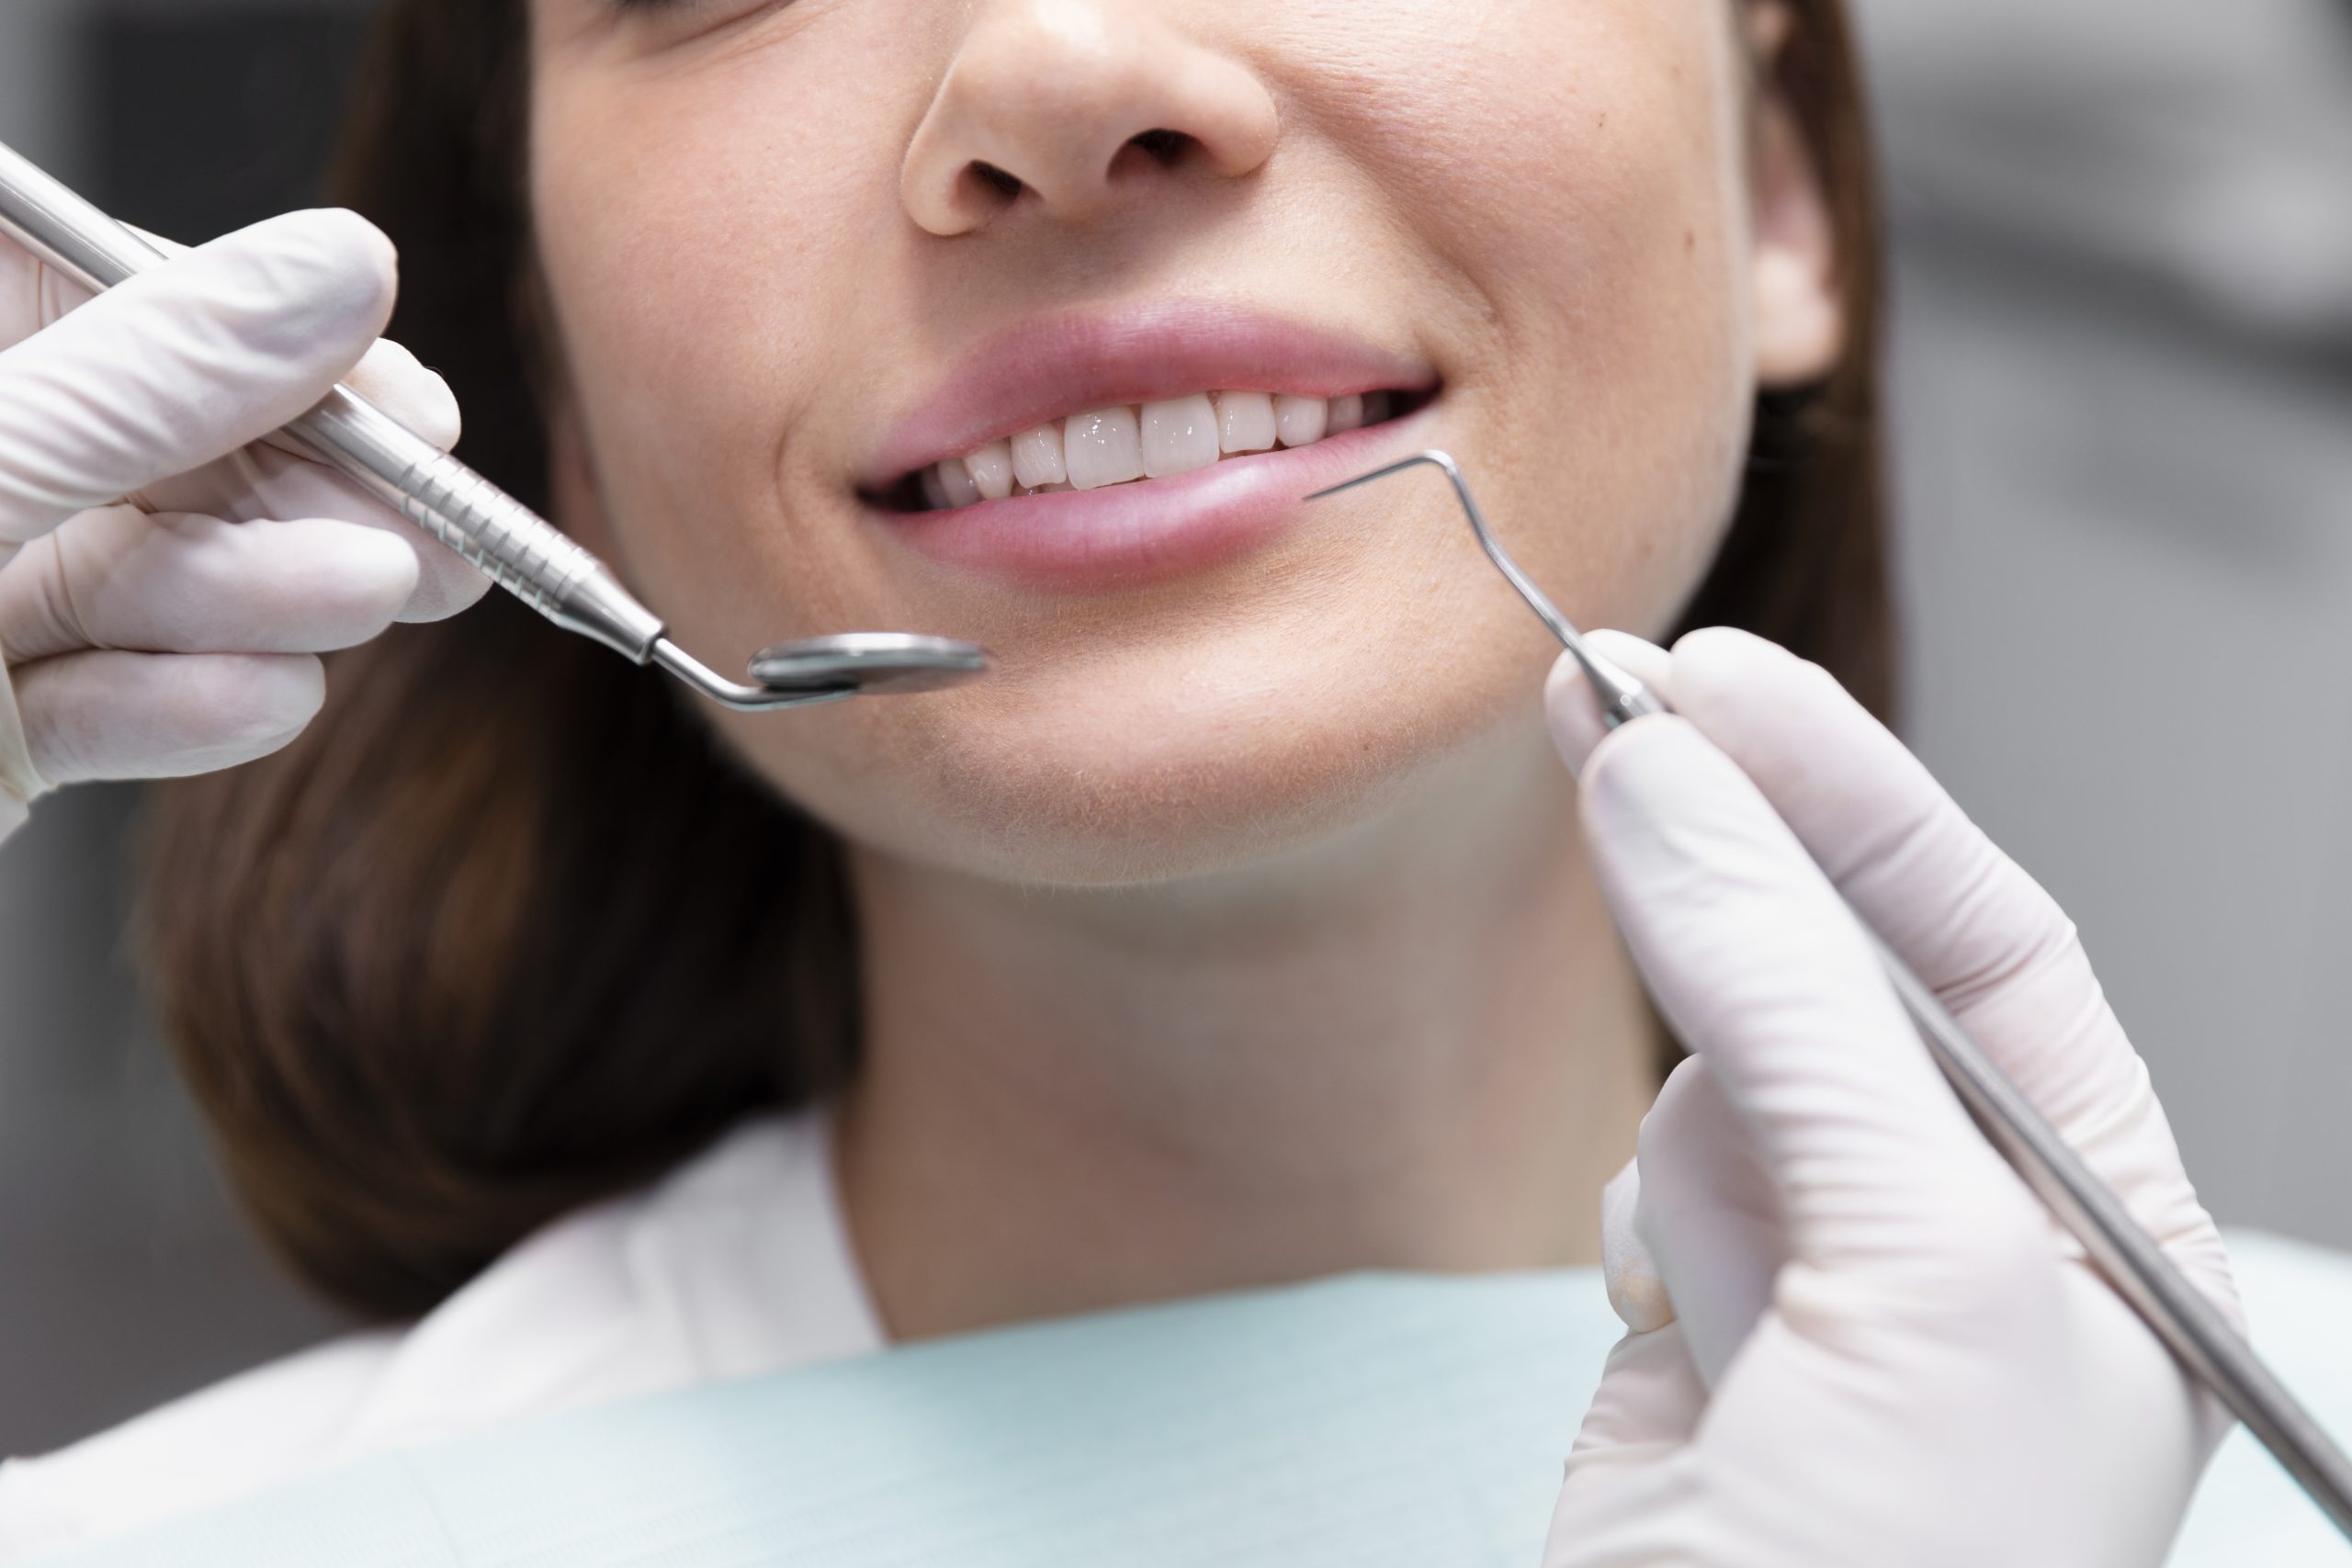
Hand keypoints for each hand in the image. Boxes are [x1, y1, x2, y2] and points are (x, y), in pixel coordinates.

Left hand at [0, 209, 490, 842]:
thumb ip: (151, 379)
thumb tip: (336, 272)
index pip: (128, 296)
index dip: (278, 347)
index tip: (406, 406)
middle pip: (168, 448)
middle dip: (305, 496)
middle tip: (440, 533)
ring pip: (157, 579)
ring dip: (263, 602)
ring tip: (358, 602)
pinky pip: (113, 705)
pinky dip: (185, 710)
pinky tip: (249, 701)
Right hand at [1538, 627, 2237, 1567]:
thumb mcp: (1911, 1268)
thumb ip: (1785, 1003)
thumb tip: (1665, 781)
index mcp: (2103, 1226)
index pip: (1984, 943)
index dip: (1851, 796)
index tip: (1711, 679)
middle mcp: (1970, 1240)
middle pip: (1839, 977)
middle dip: (1736, 848)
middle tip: (1604, 696)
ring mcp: (1822, 1283)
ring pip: (1717, 1070)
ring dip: (1685, 1080)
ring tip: (1707, 1213)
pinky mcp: (1690, 1334)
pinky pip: (1645, 1180)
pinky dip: (1638, 1208)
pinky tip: (1666, 1318)